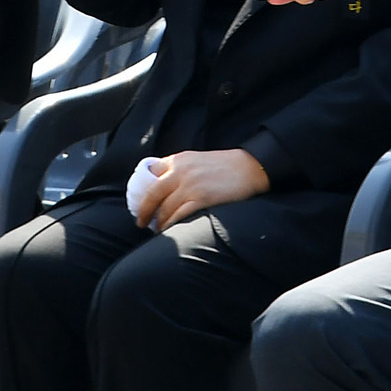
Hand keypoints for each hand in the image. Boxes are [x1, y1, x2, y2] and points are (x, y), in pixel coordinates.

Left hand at [134, 149, 269, 229]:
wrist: (250, 167)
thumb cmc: (225, 165)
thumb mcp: (197, 159)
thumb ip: (180, 169)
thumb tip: (162, 187)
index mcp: (178, 160)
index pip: (150, 172)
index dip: (142, 190)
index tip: (140, 201)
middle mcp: (181, 171)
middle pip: (152, 194)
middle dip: (144, 211)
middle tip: (141, 221)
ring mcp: (190, 186)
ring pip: (165, 209)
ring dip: (159, 222)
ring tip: (158, 230)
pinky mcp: (202, 199)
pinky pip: (178, 217)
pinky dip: (171, 226)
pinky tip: (169, 231)